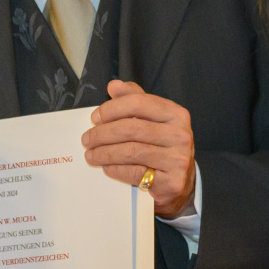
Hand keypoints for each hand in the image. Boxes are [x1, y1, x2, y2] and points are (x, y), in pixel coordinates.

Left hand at [82, 79, 195, 217]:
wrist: (182, 182)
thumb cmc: (162, 146)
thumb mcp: (153, 120)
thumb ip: (135, 100)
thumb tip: (113, 86)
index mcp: (176, 114)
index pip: (138, 103)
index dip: (112, 109)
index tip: (95, 118)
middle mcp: (180, 135)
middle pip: (131, 128)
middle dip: (102, 133)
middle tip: (86, 139)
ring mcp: (178, 159)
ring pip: (131, 151)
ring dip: (104, 153)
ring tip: (90, 155)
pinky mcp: (171, 182)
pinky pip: (134, 173)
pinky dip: (115, 169)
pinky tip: (106, 167)